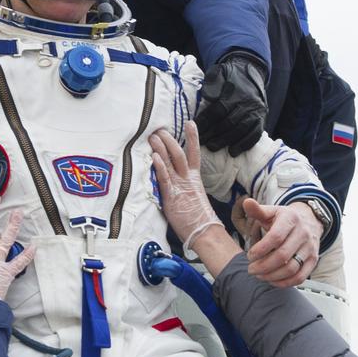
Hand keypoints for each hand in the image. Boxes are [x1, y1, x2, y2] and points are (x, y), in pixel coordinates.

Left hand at [148, 121, 220, 250]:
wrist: (204, 233)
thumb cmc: (197, 221)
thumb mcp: (190, 199)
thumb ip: (182, 188)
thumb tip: (174, 182)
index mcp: (194, 180)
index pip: (193, 154)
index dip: (192, 138)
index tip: (191, 123)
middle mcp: (187, 180)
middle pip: (179, 154)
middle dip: (169, 140)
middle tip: (160, 129)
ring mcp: (180, 187)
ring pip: (171, 162)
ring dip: (161, 148)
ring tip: (153, 136)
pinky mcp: (172, 197)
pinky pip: (165, 179)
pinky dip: (160, 167)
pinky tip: (154, 156)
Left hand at [193, 52, 267, 155]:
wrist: (251, 72)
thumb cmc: (230, 76)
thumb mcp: (219, 73)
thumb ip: (212, 83)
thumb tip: (207, 97)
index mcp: (236, 92)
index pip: (219, 109)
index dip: (206, 121)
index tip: (194, 128)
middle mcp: (248, 103)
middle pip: (229, 122)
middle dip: (214, 134)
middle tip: (201, 142)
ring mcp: (256, 112)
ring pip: (241, 130)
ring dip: (226, 141)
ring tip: (212, 148)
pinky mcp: (262, 120)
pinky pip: (254, 135)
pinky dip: (244, 144)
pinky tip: (233, 152)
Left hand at [242, 197, 321, 286]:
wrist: (309, 220)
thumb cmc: (284, 218)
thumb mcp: (271, 211)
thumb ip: (257, 210)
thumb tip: (247, 202)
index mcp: (290, 219)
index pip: (275, 237)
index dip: (260, 249)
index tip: (249, 255)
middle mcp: (303, 233)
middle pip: (282, 255)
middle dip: (263, 266)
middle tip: (251, 269)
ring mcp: (310, 248)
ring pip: (291, 268)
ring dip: (272, 276)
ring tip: (259, 275)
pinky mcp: (314, 260)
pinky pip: (300, 277)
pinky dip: (284, 282)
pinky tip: (272, 280)